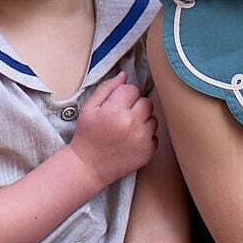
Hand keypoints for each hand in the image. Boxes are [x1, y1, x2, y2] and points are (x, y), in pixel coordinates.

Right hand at [68, 75, 153, 190]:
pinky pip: (155, 135)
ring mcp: (142, 139)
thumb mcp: (89, 108)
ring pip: (153, 118)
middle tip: (122, 115)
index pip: (132, 89)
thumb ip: (107, 88)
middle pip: (146, 102)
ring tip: (127, 128)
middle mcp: (132, 124)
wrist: (88, 166)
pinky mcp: (148, 152)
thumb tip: (124, 75)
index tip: (115, 104)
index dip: (123, 95)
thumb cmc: (87, 135)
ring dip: (143, 120)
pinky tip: (131, 140)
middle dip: (135, 106)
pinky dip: (146, 136)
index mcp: (116, 110)